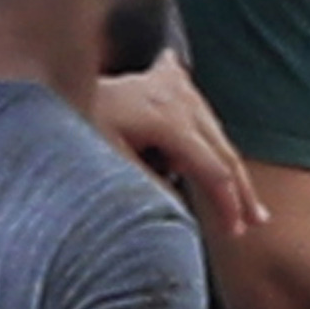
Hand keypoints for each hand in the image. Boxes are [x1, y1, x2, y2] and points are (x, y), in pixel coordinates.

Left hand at [88, 53, 260, 235]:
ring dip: (228, 165)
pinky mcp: (169, 79)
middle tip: (254, 222)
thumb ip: (148, 186)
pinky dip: (207, 131)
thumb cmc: (75, 122)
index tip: (236, 231)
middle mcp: (181, 99)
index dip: (228, 204)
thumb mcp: (108, 160)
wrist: (55, 76)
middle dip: (241, 190)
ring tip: (240, 199)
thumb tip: (182, 213)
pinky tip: (202, 145)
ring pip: (216, 133)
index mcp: (169, 120)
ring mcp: (178, 86)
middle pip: (224, 151)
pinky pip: (198, 109)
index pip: (213, 170)